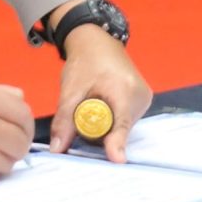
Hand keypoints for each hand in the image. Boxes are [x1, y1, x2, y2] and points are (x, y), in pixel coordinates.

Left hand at [52, 22, 149, 161]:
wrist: (98, 42)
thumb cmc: (85, 61)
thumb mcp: (70, 89)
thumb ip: (64, 120)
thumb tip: (57, 150)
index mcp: (123, 89)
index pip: (121, 122)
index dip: (117, 142)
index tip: (117, 160)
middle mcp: (140, 96)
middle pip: (120, 129)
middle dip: (100, 132)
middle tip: (82, 113)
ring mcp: (144, 99)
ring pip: (122, 127)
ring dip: (106, 126)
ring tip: (93, 104)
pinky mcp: (143, 101)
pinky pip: (125, 121)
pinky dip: (112, 120)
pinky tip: (102, 107)